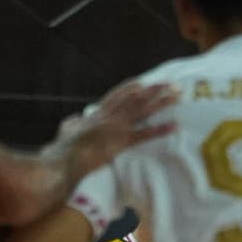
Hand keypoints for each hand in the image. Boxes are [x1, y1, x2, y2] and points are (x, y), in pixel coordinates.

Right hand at [59, 79, 178, 170]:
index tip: (145, 82)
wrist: (65, 159)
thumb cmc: (63, 146)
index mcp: (97, 112)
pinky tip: (175, 125)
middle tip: (171, 84)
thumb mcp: (67, 128)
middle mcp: (109, 115)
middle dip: (154, 90)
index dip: (132, 88)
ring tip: (177, 95)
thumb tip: (75, 119)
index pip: (117, 95)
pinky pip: (145, 134)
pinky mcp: (122, 141)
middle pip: (136, 98)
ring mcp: (117, 127)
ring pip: (143, 110)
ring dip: (162, 101)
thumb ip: (74, 122)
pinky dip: (161, 129)